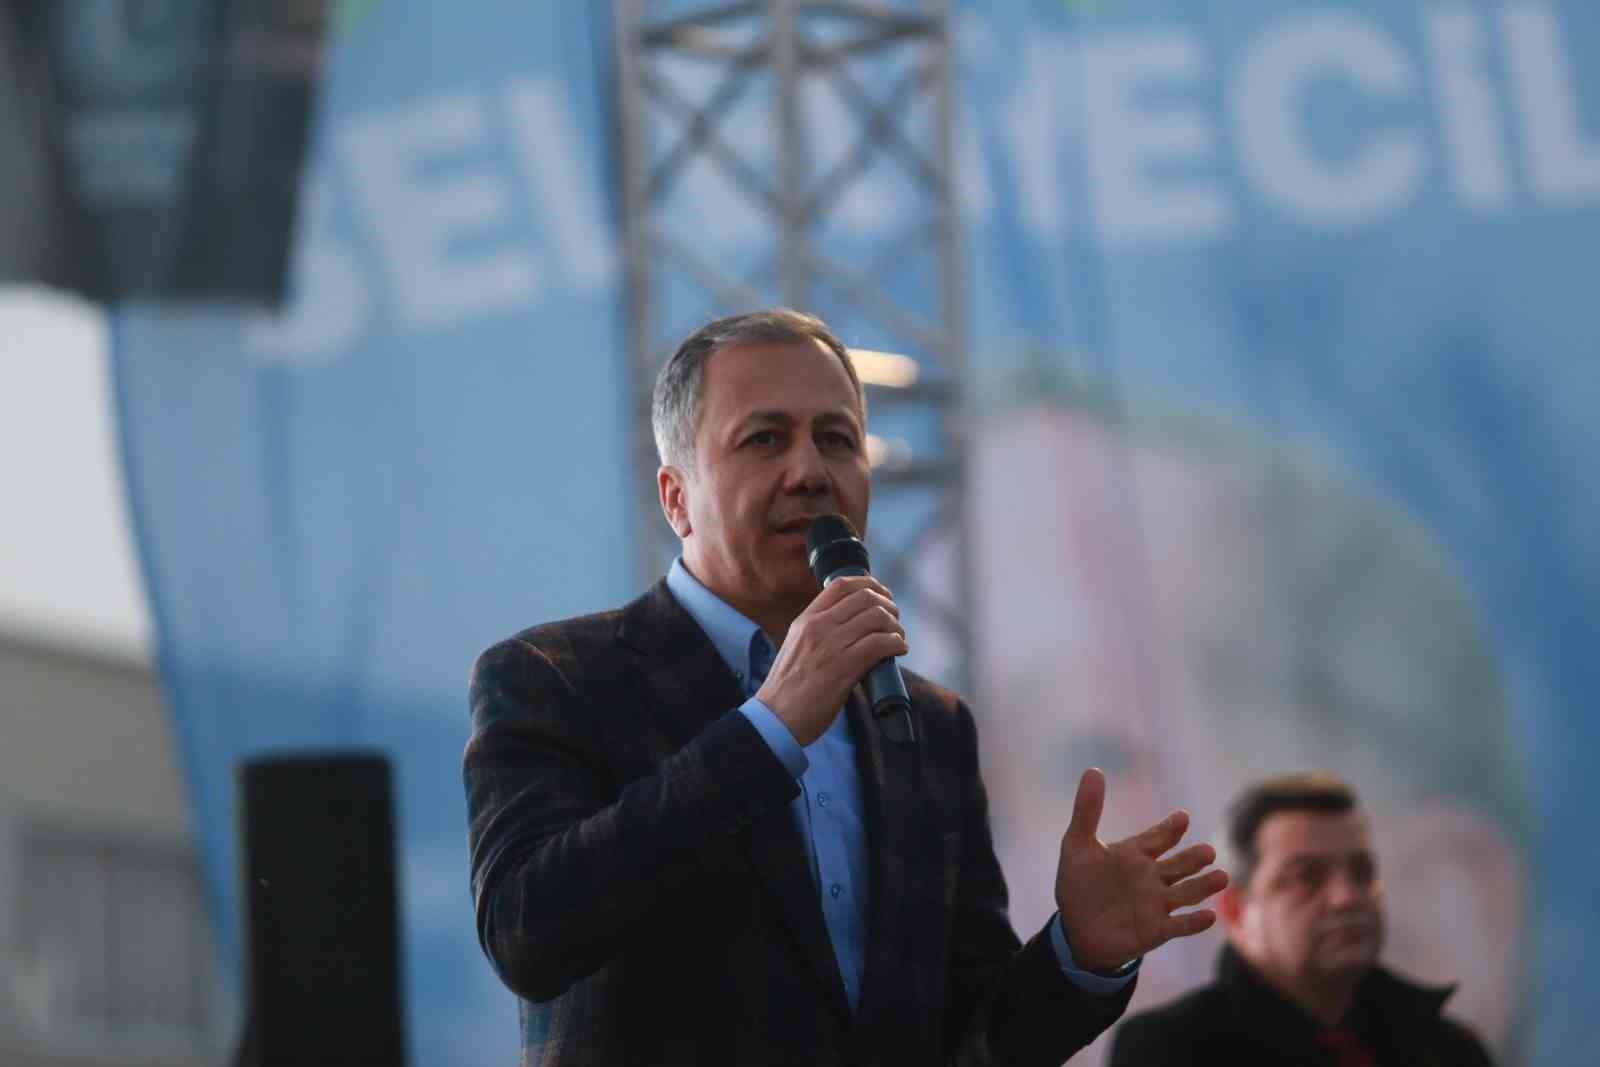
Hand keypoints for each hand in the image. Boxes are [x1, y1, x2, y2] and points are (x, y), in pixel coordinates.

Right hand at [756, 576, 906, 745]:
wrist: (776, 717)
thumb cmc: (788, 688)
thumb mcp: (797, 646)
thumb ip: (819, 631)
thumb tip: (852, 625)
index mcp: (805, 620)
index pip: (841, 584)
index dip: (868, 584)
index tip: (881, 594)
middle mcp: (818, 626)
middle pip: (865, 597)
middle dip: (888, 605)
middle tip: (894, 619)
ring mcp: (832, 646)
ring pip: (877, 617)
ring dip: (895, 626)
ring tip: (898, 638)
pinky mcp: (845, 668)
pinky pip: (880, 644)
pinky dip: (896, 644)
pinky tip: (899, 651)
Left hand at [1054, 767, 1228, 974]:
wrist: (1074, 929)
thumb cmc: (1078, 885)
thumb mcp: (1077, 845)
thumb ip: (1087, 810)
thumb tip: (1093, 770)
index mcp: (1135, 854)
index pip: (1159, 837)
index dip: (1170, 828)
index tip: (1182, 817)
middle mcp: (1152, 877)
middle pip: (1180, 865)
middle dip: (1193, 859)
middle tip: (1207, 851)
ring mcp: (1156, 904)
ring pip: (1186, 893)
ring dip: (1203, 886)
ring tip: (1221, 877)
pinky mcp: (1155, 931)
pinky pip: (1179, 926)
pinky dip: (1194, 922)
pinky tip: (1209, 916)